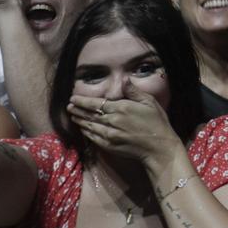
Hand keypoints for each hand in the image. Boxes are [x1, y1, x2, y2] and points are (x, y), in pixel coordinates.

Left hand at [66, 78, 183, 167]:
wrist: (158, 148)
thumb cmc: (157, 123)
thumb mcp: (149, 102)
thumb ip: (133, 91)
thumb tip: (124, 79)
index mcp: (121, 108)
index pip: (96, 103)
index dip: (83, 101)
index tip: (74, 98)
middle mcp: (112, 121)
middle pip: (90, 114)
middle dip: (78, 109)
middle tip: (68, 106)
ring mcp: (109, 135)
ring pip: (89, 126)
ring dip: (80, 120)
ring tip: (72, 115)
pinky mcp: (110, 146)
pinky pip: (93, 137)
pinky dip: (86, 132)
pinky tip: (82, 128)